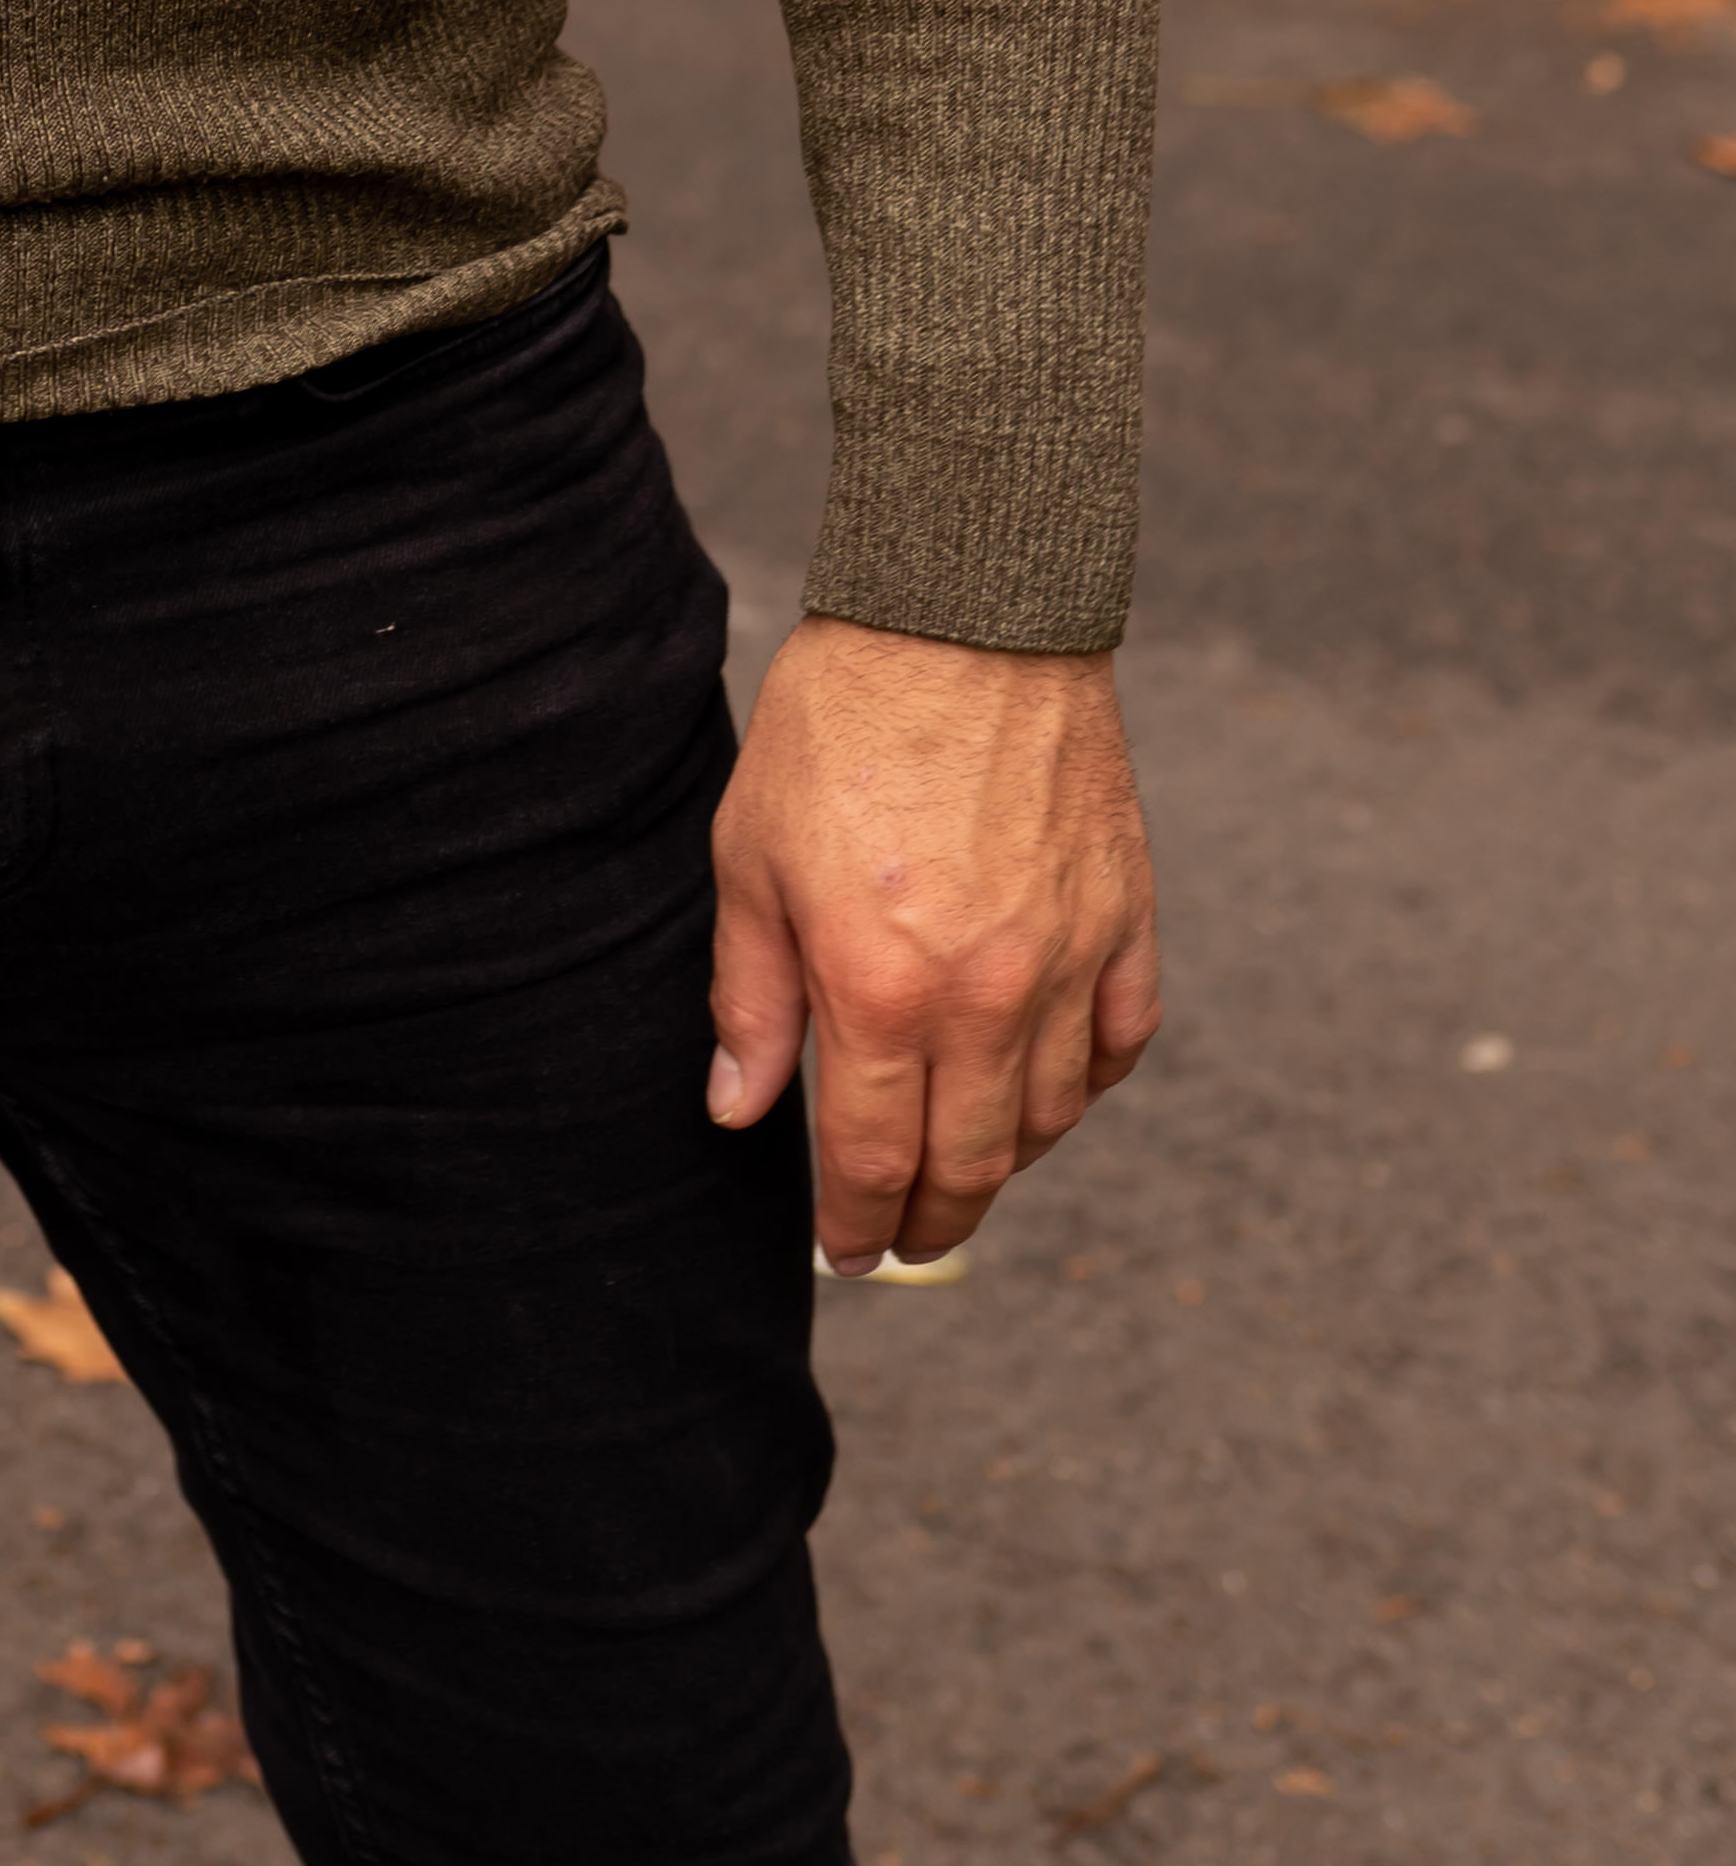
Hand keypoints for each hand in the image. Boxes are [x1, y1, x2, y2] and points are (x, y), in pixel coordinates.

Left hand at [707, 617, 1159, 1270]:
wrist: (963, 613)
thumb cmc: (838, 721)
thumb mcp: (751, 855)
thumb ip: (752, 997)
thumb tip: (740, 1111)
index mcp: (881, 987)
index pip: (874, 1158)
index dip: (856, 1222)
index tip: (845, 1251)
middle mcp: (988, 995)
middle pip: (971, 1164)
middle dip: (931, 1221)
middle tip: (904, 1241)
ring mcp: (1070, 959)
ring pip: (1051, 1115)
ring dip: (1004, 1158)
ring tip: (962, 1162)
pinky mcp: (1126, 914)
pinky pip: (1122, 1042)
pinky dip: (1086, 1082)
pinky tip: (1047, 1083)